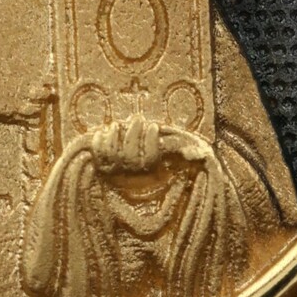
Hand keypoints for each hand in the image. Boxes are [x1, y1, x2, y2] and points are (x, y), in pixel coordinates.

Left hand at [88, 113, 215, 179]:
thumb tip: (198, 153)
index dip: (151, 142)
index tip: (154, 125)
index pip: (149, 161)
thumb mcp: (180, 154)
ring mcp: (116, 173)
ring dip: (116, 137)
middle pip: (130, 158)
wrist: (137, 168)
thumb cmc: (166, 157)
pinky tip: (103, 131)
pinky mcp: (102, 167)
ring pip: (113, 156)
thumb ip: (191, 153)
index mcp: (152, 174)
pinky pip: (98, 156)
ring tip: (119, 124)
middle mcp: (134, 177)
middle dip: (134, 135)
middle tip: (140, 119)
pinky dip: (98, 142)